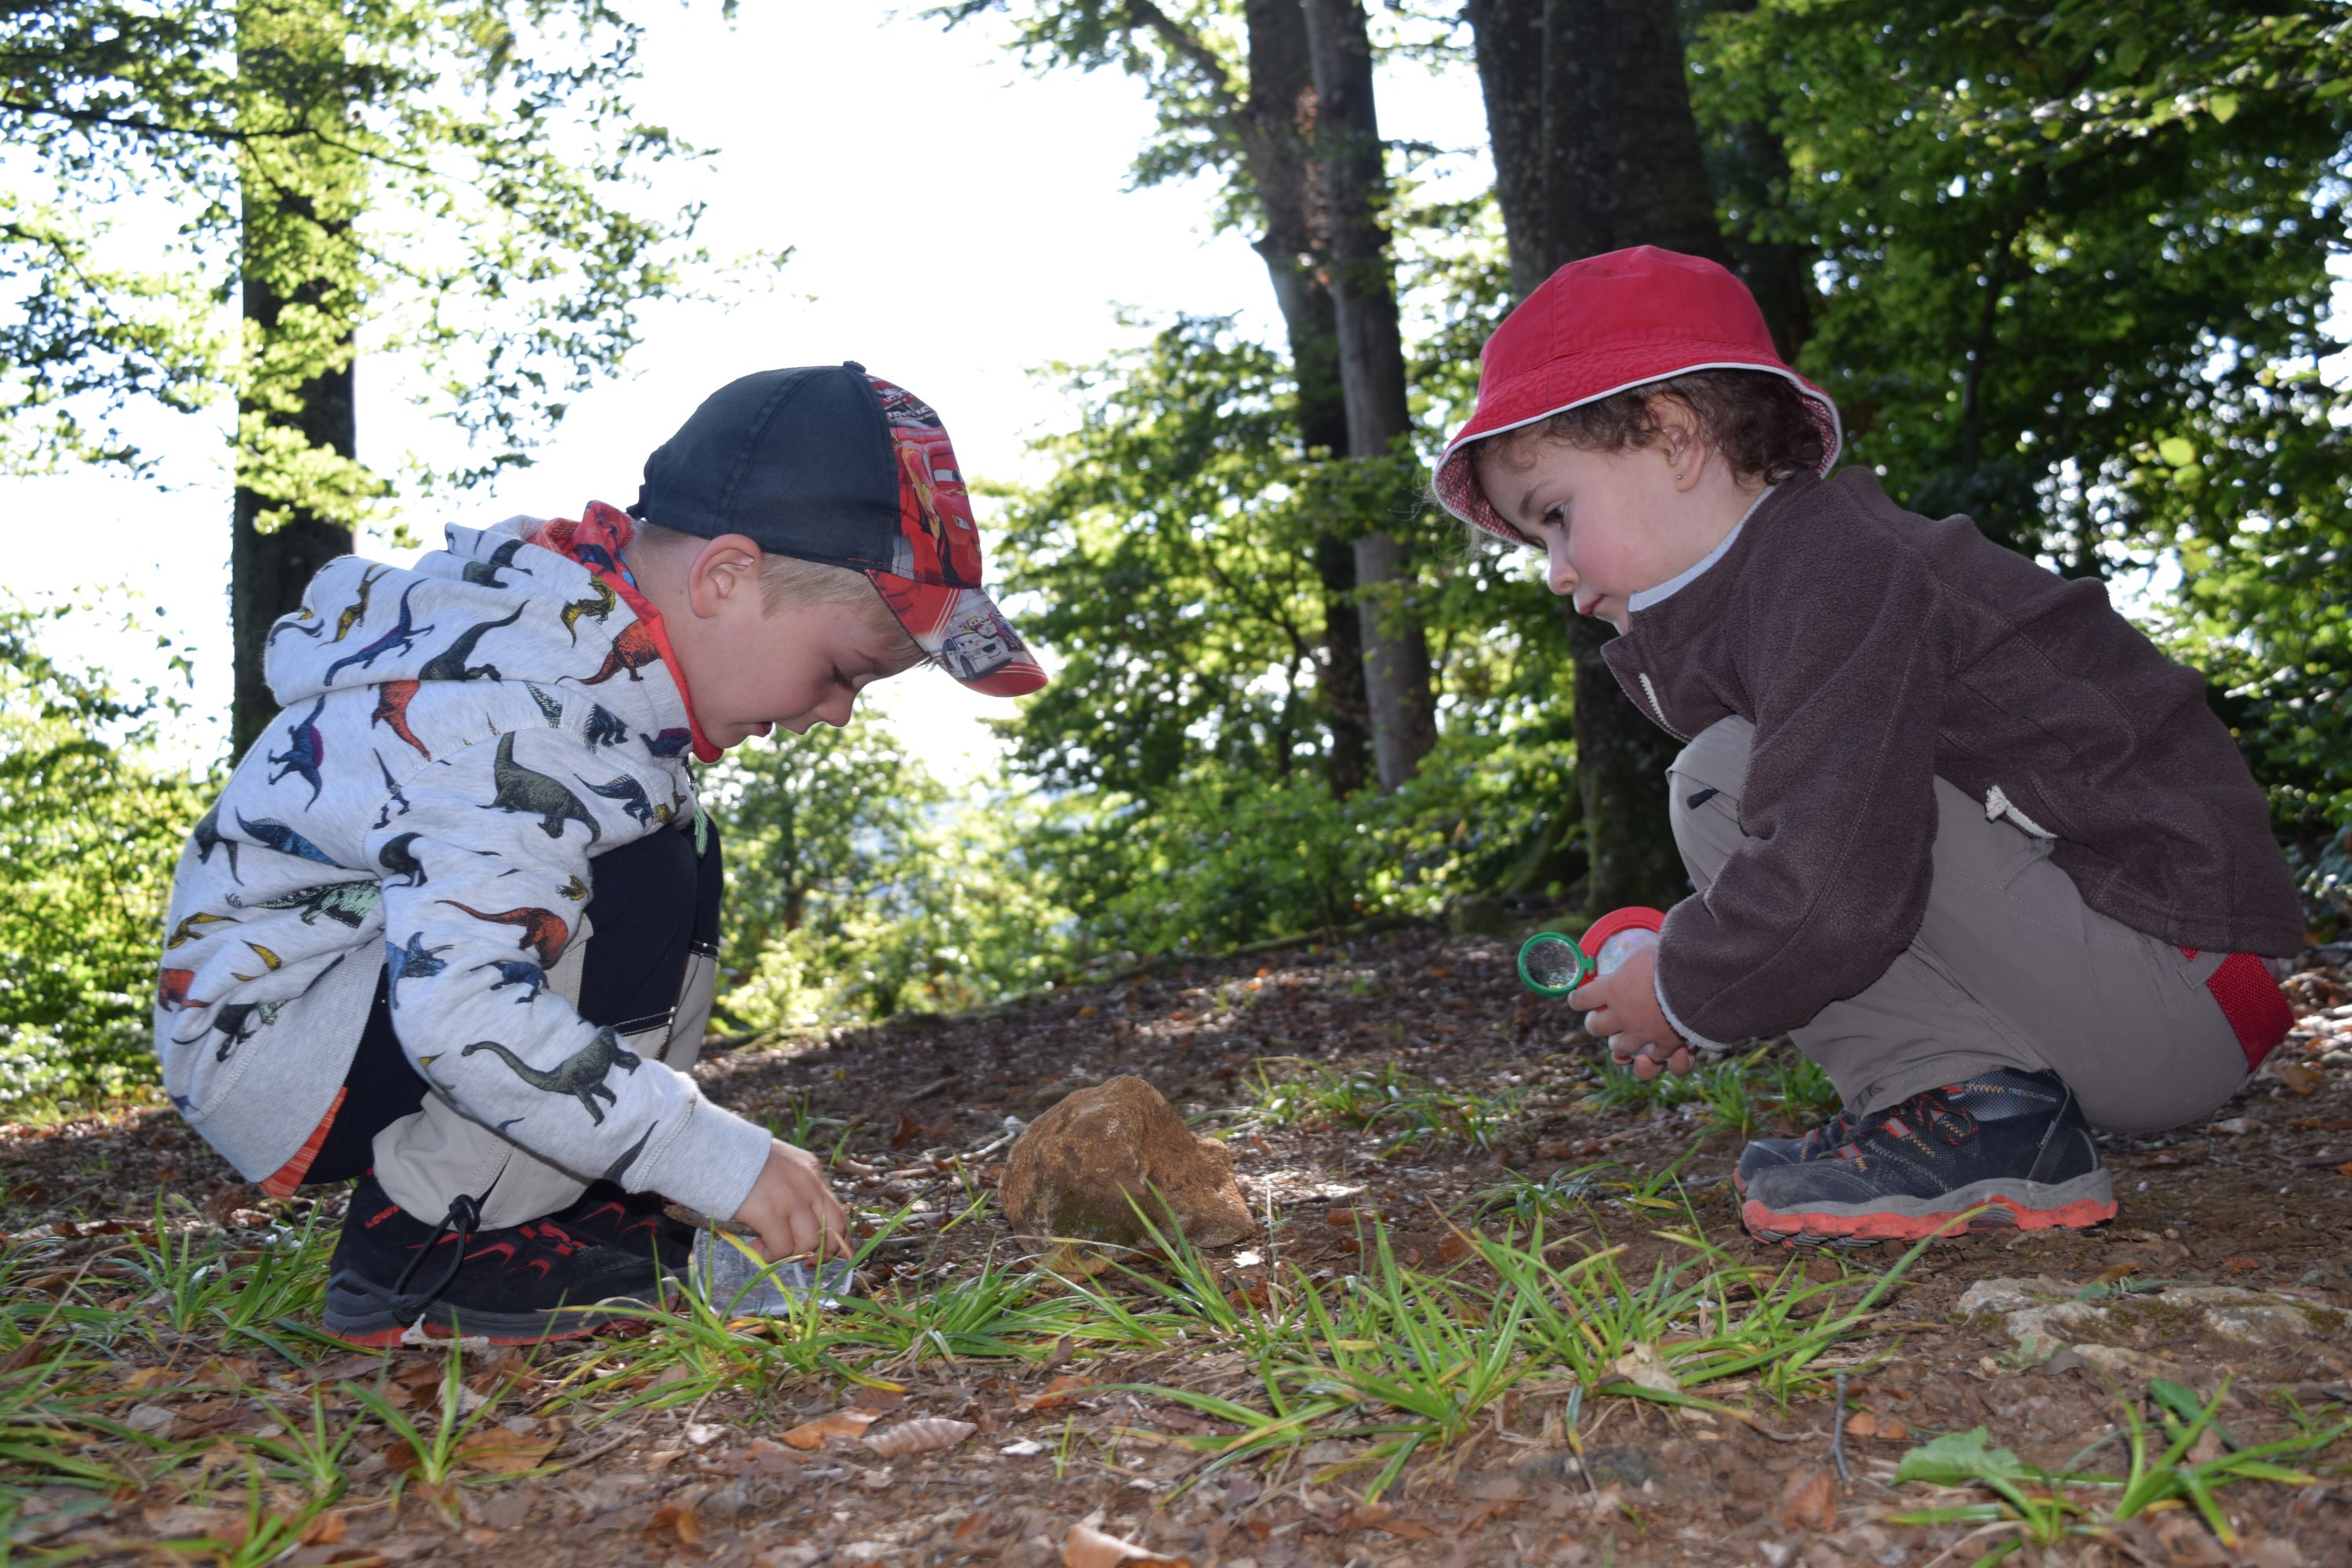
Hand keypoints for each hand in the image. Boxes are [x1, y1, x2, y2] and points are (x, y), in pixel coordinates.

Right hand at [733, 1139, 850, 1261]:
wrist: (716, 1149)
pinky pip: (782, 1247)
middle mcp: (808, 1186)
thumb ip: (797, 1188)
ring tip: (772, 1250)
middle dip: (822, 1253)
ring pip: (809, 1243)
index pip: (838, 1213)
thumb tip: (803, 1224)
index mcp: (813, 1173)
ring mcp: (790, 1199)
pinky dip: (772, 1255)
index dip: (839, 1240)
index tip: (834, 1256)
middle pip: (832, 1231)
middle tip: (805, 1261)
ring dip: (792, 1255)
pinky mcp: (769, 1212)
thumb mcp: (782, 1166)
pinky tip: (759, 1248)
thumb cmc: (743, 1160)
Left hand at [1569, 943, 1691, 1079]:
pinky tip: (1658, 1045)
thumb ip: (1633, 961)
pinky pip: (1655, 1056)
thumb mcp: (1644, 951)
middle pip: (1595, 1027)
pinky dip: (1656, 1052)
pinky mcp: (1665, 1042)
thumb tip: (1631, 953)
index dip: (1578, 999)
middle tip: (1602, 1017)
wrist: (1699, 978)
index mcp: (1613, 988)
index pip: (1581, 999)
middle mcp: (1622, 1014)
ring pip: (1619, 1048)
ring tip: (1624, 1037)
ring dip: (1620, 1043)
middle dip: (1597, 1023)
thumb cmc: (1671, 957)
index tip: (1580, 999)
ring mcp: (1642, 1031)